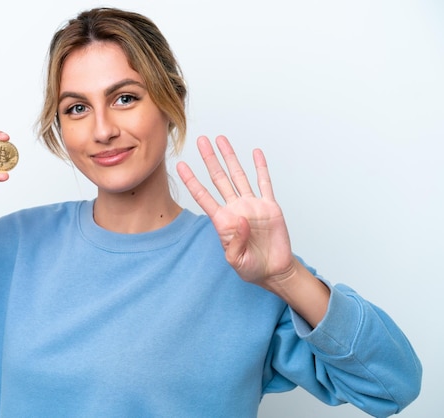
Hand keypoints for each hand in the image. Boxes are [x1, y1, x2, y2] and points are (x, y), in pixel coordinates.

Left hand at [176, 135, 296, 287]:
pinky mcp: (269, 206)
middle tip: (201, 140)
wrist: (274, 270)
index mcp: (223, 221)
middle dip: (210, 159)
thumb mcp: (237, 261)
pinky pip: (264, 182)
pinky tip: (255, 153)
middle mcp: (235, 208)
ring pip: (239, 175)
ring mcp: (252, 205)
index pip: (203, 196)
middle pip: (219, 178)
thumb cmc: (251, 268)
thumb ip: (235, 243)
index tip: (181, 165)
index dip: (192, 180)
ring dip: (230, 157)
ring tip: (221, 140)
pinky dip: (260, 167)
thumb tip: (240, 220)